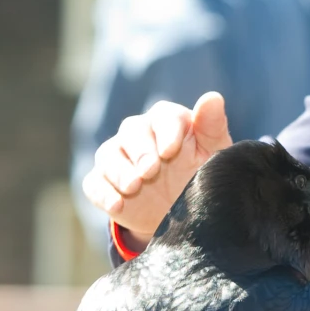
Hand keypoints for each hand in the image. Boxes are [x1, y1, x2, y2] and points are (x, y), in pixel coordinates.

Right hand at [81, 91, 233, 250]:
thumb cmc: (199, 174)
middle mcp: (138, 134)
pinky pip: (95, 183)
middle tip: (149, 171)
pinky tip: (117, 205)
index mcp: (168, 122)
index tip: (171, 151)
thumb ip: (212, 126)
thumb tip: (213, 97)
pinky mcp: (103, 182)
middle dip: (140, 151)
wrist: (179, 212)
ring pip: (109, 155)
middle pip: (132, 131)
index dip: (166, 132)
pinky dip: (104, 193)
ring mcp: (118, 157)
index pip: (164, 116)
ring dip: (119, 171)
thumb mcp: (213, 154)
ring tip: (133, 187)